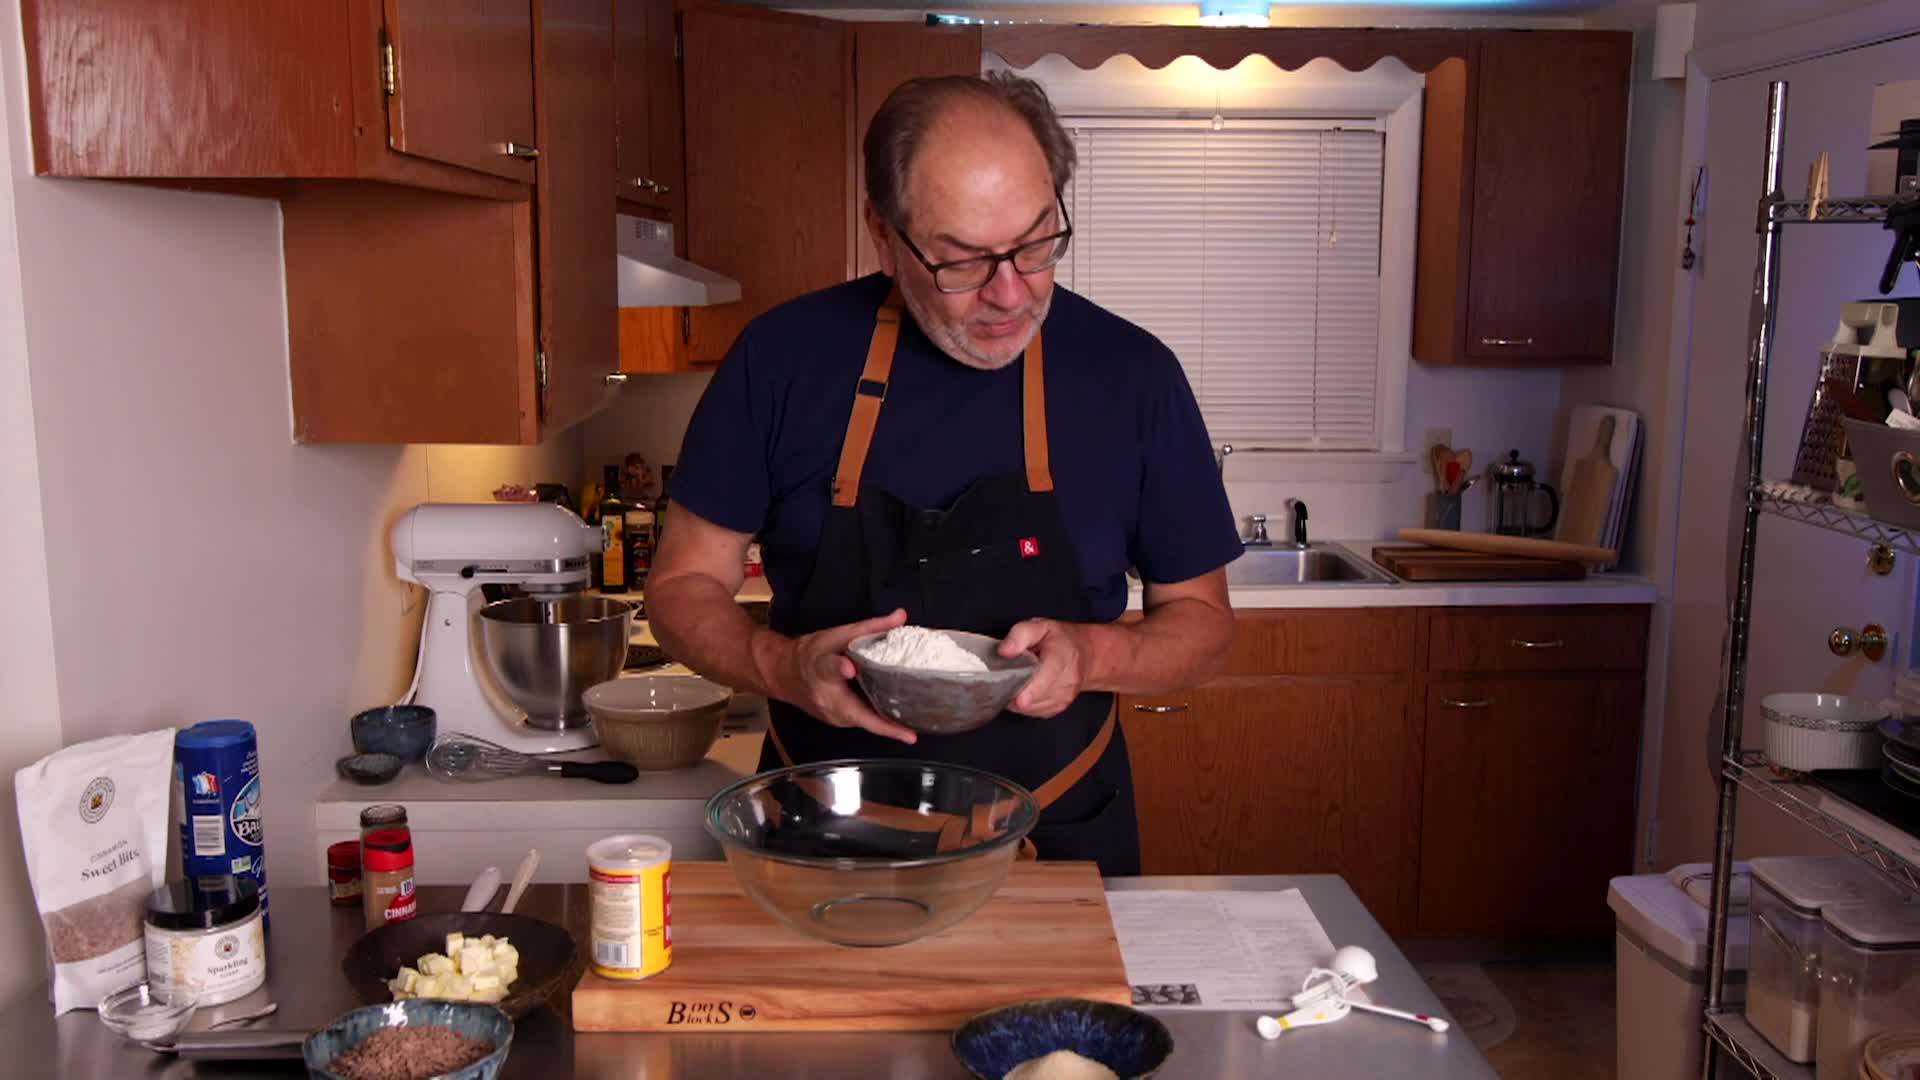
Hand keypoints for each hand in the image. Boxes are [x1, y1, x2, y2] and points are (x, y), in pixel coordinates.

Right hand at [777, 609, 916, 743]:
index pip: (830, 668)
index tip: (849, 668)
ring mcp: (831, 714)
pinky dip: (880, 724)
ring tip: (911, 732)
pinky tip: (899, 726)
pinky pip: (862, 723)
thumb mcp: (837, 635)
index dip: (839, 668)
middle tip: (908, 733)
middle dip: (883, 724)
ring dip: (887, 728)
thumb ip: (871, 628)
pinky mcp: (837, 721)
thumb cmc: (811, 654)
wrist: (784, 675)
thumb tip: (900, 616)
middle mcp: (825, 696)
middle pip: (856, 712)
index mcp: (821, 668)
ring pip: (863, 722)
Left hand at [1000, 618, 1092, 717]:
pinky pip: (1033, 711)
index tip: (1019, 699)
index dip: (1032, 690)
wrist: (1086, 655)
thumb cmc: (1060, 640)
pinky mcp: (1058, 708)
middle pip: (1034, 696)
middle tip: (1013, 673)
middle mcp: (1067, 681)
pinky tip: (1027, 688)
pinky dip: (1025, 703)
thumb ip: (1020, 635)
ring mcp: (1064, 697)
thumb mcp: (1040, 626)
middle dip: (1016, 688)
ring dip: (1018, 696)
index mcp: (1061, 657)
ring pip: (1030, 707)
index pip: (1048, 675)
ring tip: (1022, 677)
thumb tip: (1004, 650)